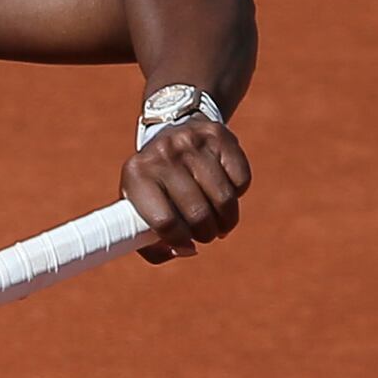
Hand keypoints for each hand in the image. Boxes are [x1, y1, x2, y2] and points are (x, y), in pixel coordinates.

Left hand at [124, 119, 250, 261]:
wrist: (171, 127)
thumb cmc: (156, 184)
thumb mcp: (140, 211)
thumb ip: (153, 246)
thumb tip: (186, 250)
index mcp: (137, 175)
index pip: (165, 221)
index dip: (181, 240)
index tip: (188, 244)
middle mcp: (162, 155)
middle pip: (198, 214)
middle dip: (207, 233)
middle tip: (206, 234)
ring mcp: (191, 142)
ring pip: (224, 199)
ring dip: (226, 220)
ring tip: (219, 220)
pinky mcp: (218, 135)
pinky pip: (241, 181)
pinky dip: (237, 193)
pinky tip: (225, 189)